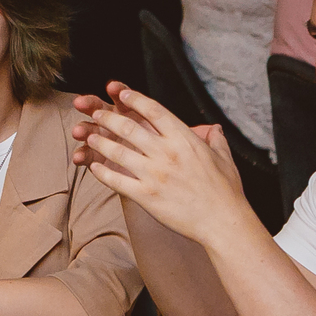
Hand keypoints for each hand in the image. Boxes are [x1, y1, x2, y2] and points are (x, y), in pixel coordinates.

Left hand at [79, 86, 245, 241]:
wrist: (222, 221)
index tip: (121, 94)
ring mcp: (154, 174)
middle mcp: (166, 153)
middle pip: (129, 127)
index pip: (153, 111)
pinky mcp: (146, 196)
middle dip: (108, 118)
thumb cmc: (225, 191)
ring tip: (89, 137)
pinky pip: (117, 180)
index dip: (134, 99)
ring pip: (117, 152)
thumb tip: (214, 128)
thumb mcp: (224, 157)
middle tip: (97, 114)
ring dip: (99, 142)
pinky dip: (102, 172)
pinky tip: (94, 167)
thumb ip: (216, 139)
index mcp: (184, 139)